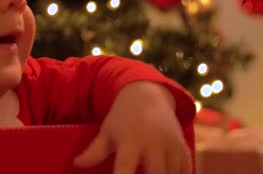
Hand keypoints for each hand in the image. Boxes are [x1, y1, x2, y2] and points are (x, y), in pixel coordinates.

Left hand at [73, 82, 191, 173]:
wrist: (147, 96)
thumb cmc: (123, 118)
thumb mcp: (107, 132)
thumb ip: (94, 151)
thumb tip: (75, 164)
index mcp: (130, 141)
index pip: (124, 169)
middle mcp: (153, 144)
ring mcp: (171, 146)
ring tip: (146, 172)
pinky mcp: (184, 148)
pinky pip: (187, 170)